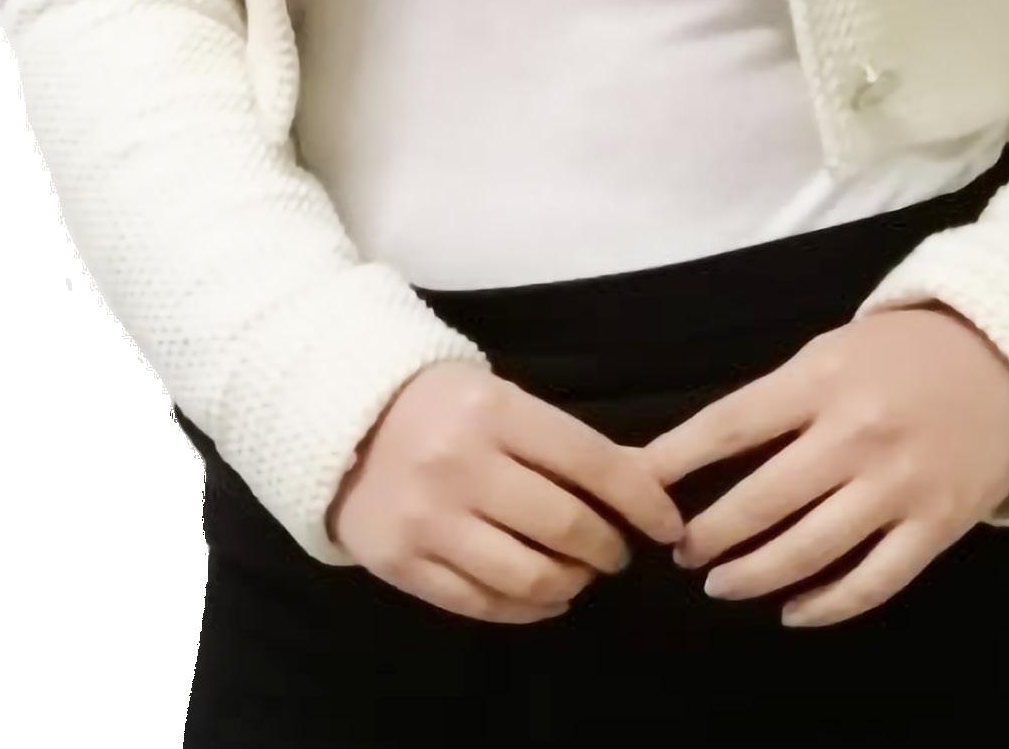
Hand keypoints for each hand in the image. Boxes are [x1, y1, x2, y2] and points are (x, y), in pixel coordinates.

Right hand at [327, 361, 686, 623]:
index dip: (641, 499)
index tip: (666, 523)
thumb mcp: (499, 398)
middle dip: (608, 548)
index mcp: (494, 410)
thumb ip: (561, 440)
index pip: (591, 461)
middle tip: (617, 552)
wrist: (341, 421)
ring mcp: (429, 521)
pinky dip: (527, 610)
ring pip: (527, 577)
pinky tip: (545, 598)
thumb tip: (641, 481)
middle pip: (565, 525)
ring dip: (571, 584)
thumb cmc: (438, 404)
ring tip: (579, 574)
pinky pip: (482, 605)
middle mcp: (462, 466)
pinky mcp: (402, 565)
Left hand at [636, 306, 1008, 627]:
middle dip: (708, 534)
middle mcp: (856, 433)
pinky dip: (826, 607)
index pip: (728, 425)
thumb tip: (705, 449)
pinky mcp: (936, 525)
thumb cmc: (905, 352)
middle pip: (760, 499)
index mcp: (821, 379)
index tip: (638, 490)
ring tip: (721, 583)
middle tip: (682, 551)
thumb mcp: (834, 350)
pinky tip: (794, 612)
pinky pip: (872, 582)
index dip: (675, 463)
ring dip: (753, 575)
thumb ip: (780, 399)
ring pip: (808, 550)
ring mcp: (898, 484)